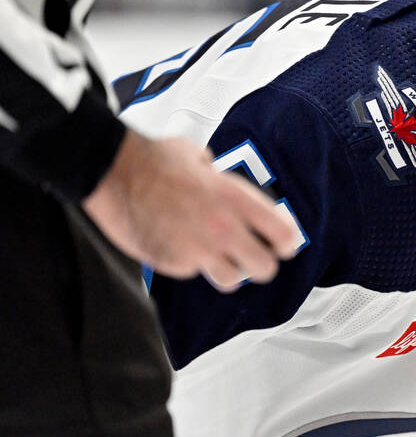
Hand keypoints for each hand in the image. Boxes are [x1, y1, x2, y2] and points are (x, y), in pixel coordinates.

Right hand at [83, 130, 298, 289]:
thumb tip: (217, 173)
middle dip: (259, 264)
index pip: (283, 234)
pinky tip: (177, 245)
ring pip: (231, 280)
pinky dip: (189, 263)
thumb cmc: (151, 159)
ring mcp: (198, 250)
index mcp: (236, 199)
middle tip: (251, 257)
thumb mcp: (198, 156)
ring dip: (225, 270)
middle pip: (264, 268)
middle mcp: (224, 228)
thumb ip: (217, 173)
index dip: (286, 243)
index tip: (283, 246)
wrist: (110, 172)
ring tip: (214, 256)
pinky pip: (192, 272)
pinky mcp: (173, 263)